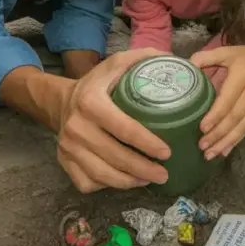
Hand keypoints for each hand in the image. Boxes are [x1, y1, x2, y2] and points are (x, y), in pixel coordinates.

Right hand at [56, 48, 171, 192]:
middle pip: (114, 156)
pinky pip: (87, 182)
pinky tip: (125, 180)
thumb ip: (146, 59)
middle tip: (164, 174)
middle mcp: (75, 126)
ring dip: (129, 182)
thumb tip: (182, 63)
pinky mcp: (63, 162)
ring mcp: (67, 147)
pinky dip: (108, 186)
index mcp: (90, 101)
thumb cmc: (99, 85)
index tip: (167, 152)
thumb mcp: (118, 64)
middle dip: (143, 169)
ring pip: (101, 174)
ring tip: (149, 180)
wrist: (62, 101)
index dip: (147, 143)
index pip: (123, 128)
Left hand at [189, 45, 244, 159]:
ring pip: (242, 127)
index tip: (202, 128)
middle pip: (235, 117)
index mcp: (242, 75)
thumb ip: (206, 57)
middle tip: (202, 146)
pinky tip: (224, 151)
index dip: (216, 115)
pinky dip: (235, 141)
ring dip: (226, 142)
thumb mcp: (227, 51)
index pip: (228, 99)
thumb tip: (186, 67)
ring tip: (210, 154)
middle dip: (218, 134)